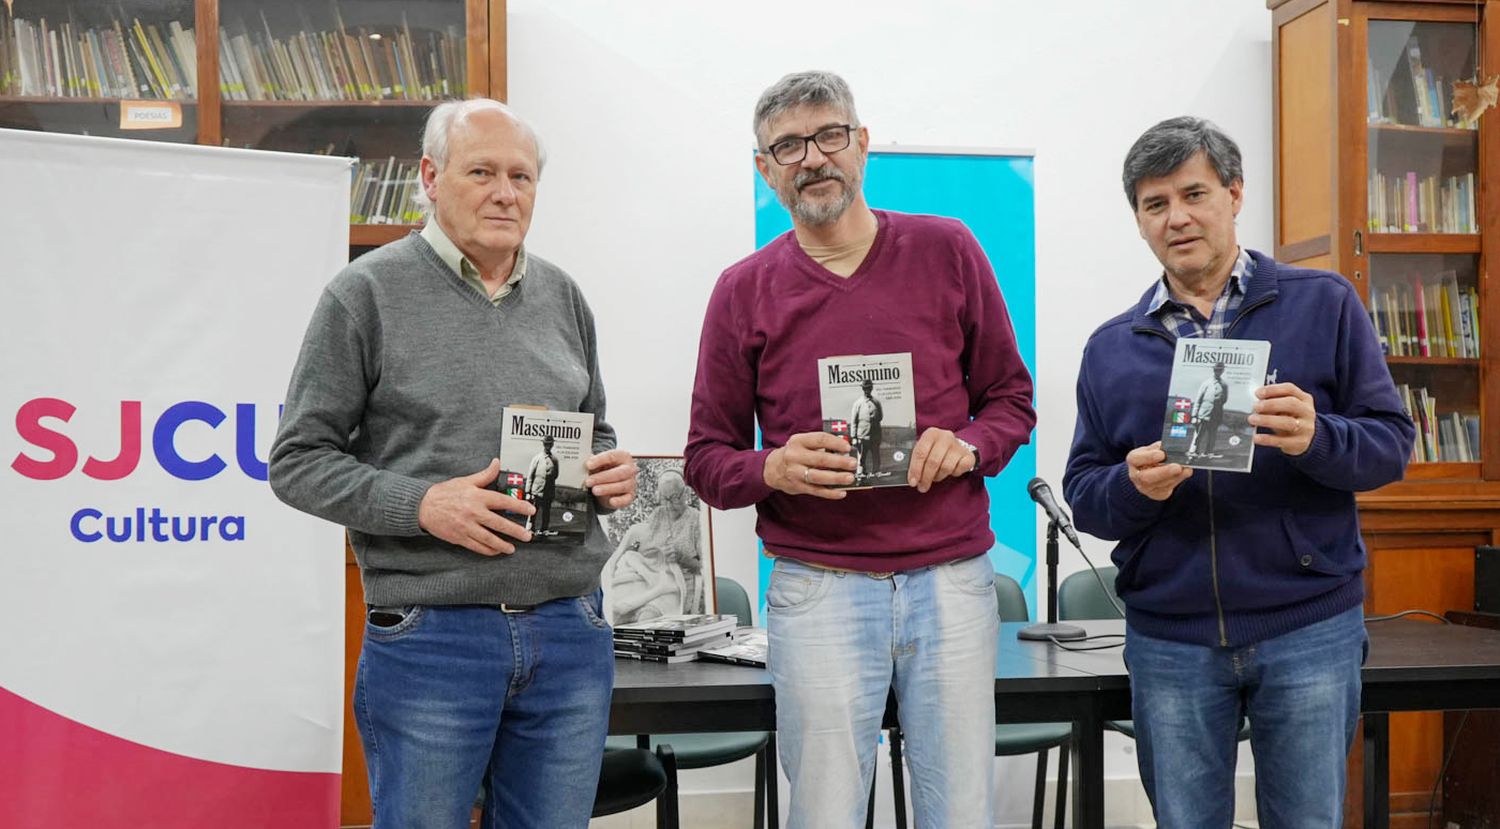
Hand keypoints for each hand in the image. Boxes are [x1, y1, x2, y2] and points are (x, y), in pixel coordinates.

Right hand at [417, 459, 532, 554]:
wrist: (423, 506)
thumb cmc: (444, 493)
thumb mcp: (465, 481)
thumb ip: (484, 475)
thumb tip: (497, 463)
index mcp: (477, 497)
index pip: (503, 501)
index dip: (519, 506)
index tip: (530, 510)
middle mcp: (473, 512)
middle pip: (499, 523)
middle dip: (516, 531)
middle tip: (527, 535)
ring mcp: (467, 527)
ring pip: (489, 539)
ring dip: (503, 545)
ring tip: (512, 548)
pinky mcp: (460, 538)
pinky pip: (477, 546)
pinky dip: (488, 550)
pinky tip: (495, 551)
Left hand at [586, 449, 637, 509]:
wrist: (609, 481)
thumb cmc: (605, 469)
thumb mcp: (598, 463)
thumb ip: (592, 463)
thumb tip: (581, 465)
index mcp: (622, 456)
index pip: (612, 457)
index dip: (599, 460)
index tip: (588, 465)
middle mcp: (629, 469)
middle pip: (619, 473)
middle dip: (602, 478)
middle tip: (589, 481)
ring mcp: (631, 483)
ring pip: (622, 486)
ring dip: (607, 489)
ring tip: (595, 490)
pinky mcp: (630, 495)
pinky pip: (626, 499)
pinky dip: (619, 501)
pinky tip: (611, 501)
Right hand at [763, 432, 856, 499]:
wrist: (772, 468)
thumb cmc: (792, 454)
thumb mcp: (802, 443)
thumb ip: (820, 445)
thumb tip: (843, 450)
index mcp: (798, 441)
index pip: (820, 439)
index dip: (835, 443)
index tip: (847, 447)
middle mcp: (795, 456)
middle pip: (820, 459)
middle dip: (839, 462)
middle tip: (853, 464)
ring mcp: (795, 472)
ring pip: (818, 476)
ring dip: (836, 478)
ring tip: (849, 478)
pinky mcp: (798, 486)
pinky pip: (816, 490)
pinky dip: (830, 492)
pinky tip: (841, 492)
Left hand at [908, 428, 976, 492]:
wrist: (953, 446)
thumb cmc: (934, 450)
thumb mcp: (923, 450)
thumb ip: (916, 460)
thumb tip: (911, 477)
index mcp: (931, 434)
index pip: (920, 452)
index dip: (915, 469)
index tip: (913, 482)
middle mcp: (945, 437)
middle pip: (933, 462)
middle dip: (926, 477)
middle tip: (922, 487)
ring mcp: (958, 445)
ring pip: (946, 467)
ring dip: (938, 476)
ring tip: (935, 477)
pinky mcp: (968, 455)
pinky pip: (959, 469)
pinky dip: (953, 473)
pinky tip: (950, 470)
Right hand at [1126, 441, 1191, 500]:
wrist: (1149, 471)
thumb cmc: (1151, 457)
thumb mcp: (1152, 448)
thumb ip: (1160, 447)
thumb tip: (1173, 447)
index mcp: (1133, 460)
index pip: (1136, 459)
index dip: (1149, 457)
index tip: (1162, 454)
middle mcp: (1136, 476)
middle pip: (1146, 477)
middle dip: (1164, 472)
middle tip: (1177, 467)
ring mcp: (1145, 487)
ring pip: (1160, 484)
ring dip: (1175, 476)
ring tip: (1186, 468)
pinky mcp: (1156, 494)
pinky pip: (1167, 489)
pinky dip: (1178, 480)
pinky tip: (1185, 473)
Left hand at [1250, 383, 1315, 455]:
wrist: (1304, 440)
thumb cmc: (1291, 419)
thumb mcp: (1286, 408)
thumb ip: (1273, 402)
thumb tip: (1256, 402)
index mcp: (1304, 399)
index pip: (1290, 389)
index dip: (1273, 389)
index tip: (1258, 393)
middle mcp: (1307, 412)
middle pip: (1291, 404)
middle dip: (1271, 404)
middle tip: (1255, 407)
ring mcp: (1306, 428)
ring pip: (1288, 422)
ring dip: (1267, 420)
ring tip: (1252, 419)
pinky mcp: (1300, 443)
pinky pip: (1282, 441)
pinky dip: (1267, 439)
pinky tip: (1256, 437)